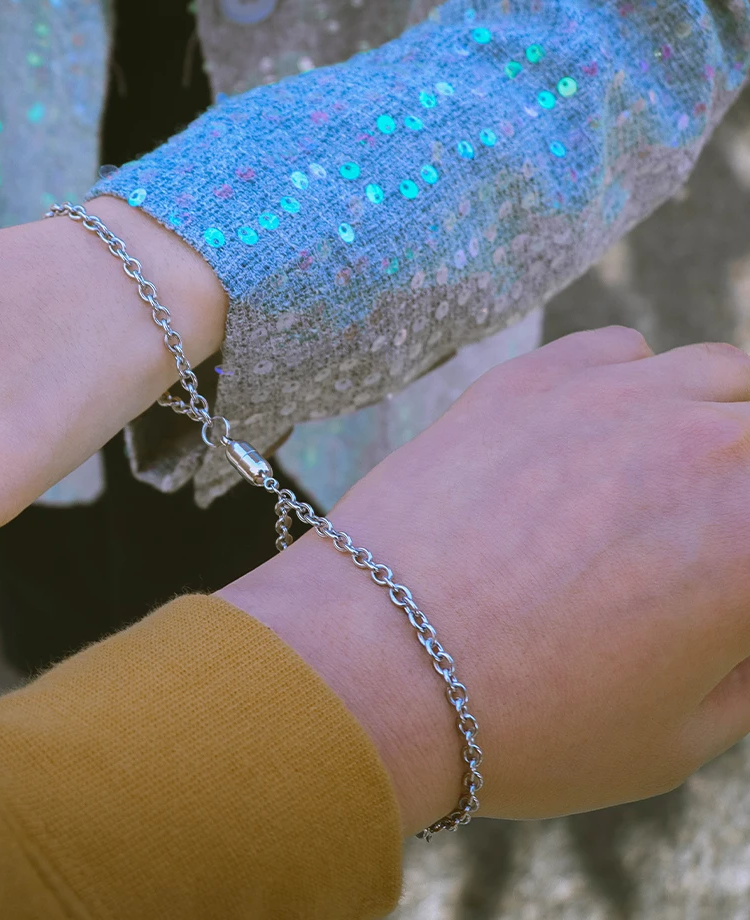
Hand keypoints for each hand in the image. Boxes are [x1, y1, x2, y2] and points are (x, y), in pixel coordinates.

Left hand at [221, 327, 749, 832]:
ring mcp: (615, 396)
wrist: (377, 663)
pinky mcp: (532, 378)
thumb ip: (744, 668)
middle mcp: (708, 446)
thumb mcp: (678, 738)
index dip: (744, 566)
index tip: (724, 583)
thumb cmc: (526, 722)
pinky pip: (621, 351)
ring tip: (670, 477)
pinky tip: (598, 432)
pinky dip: (633, 384)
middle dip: (743, 490)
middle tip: (707, 531)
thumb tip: (739, 620)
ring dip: (714, 421)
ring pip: (716, 377)